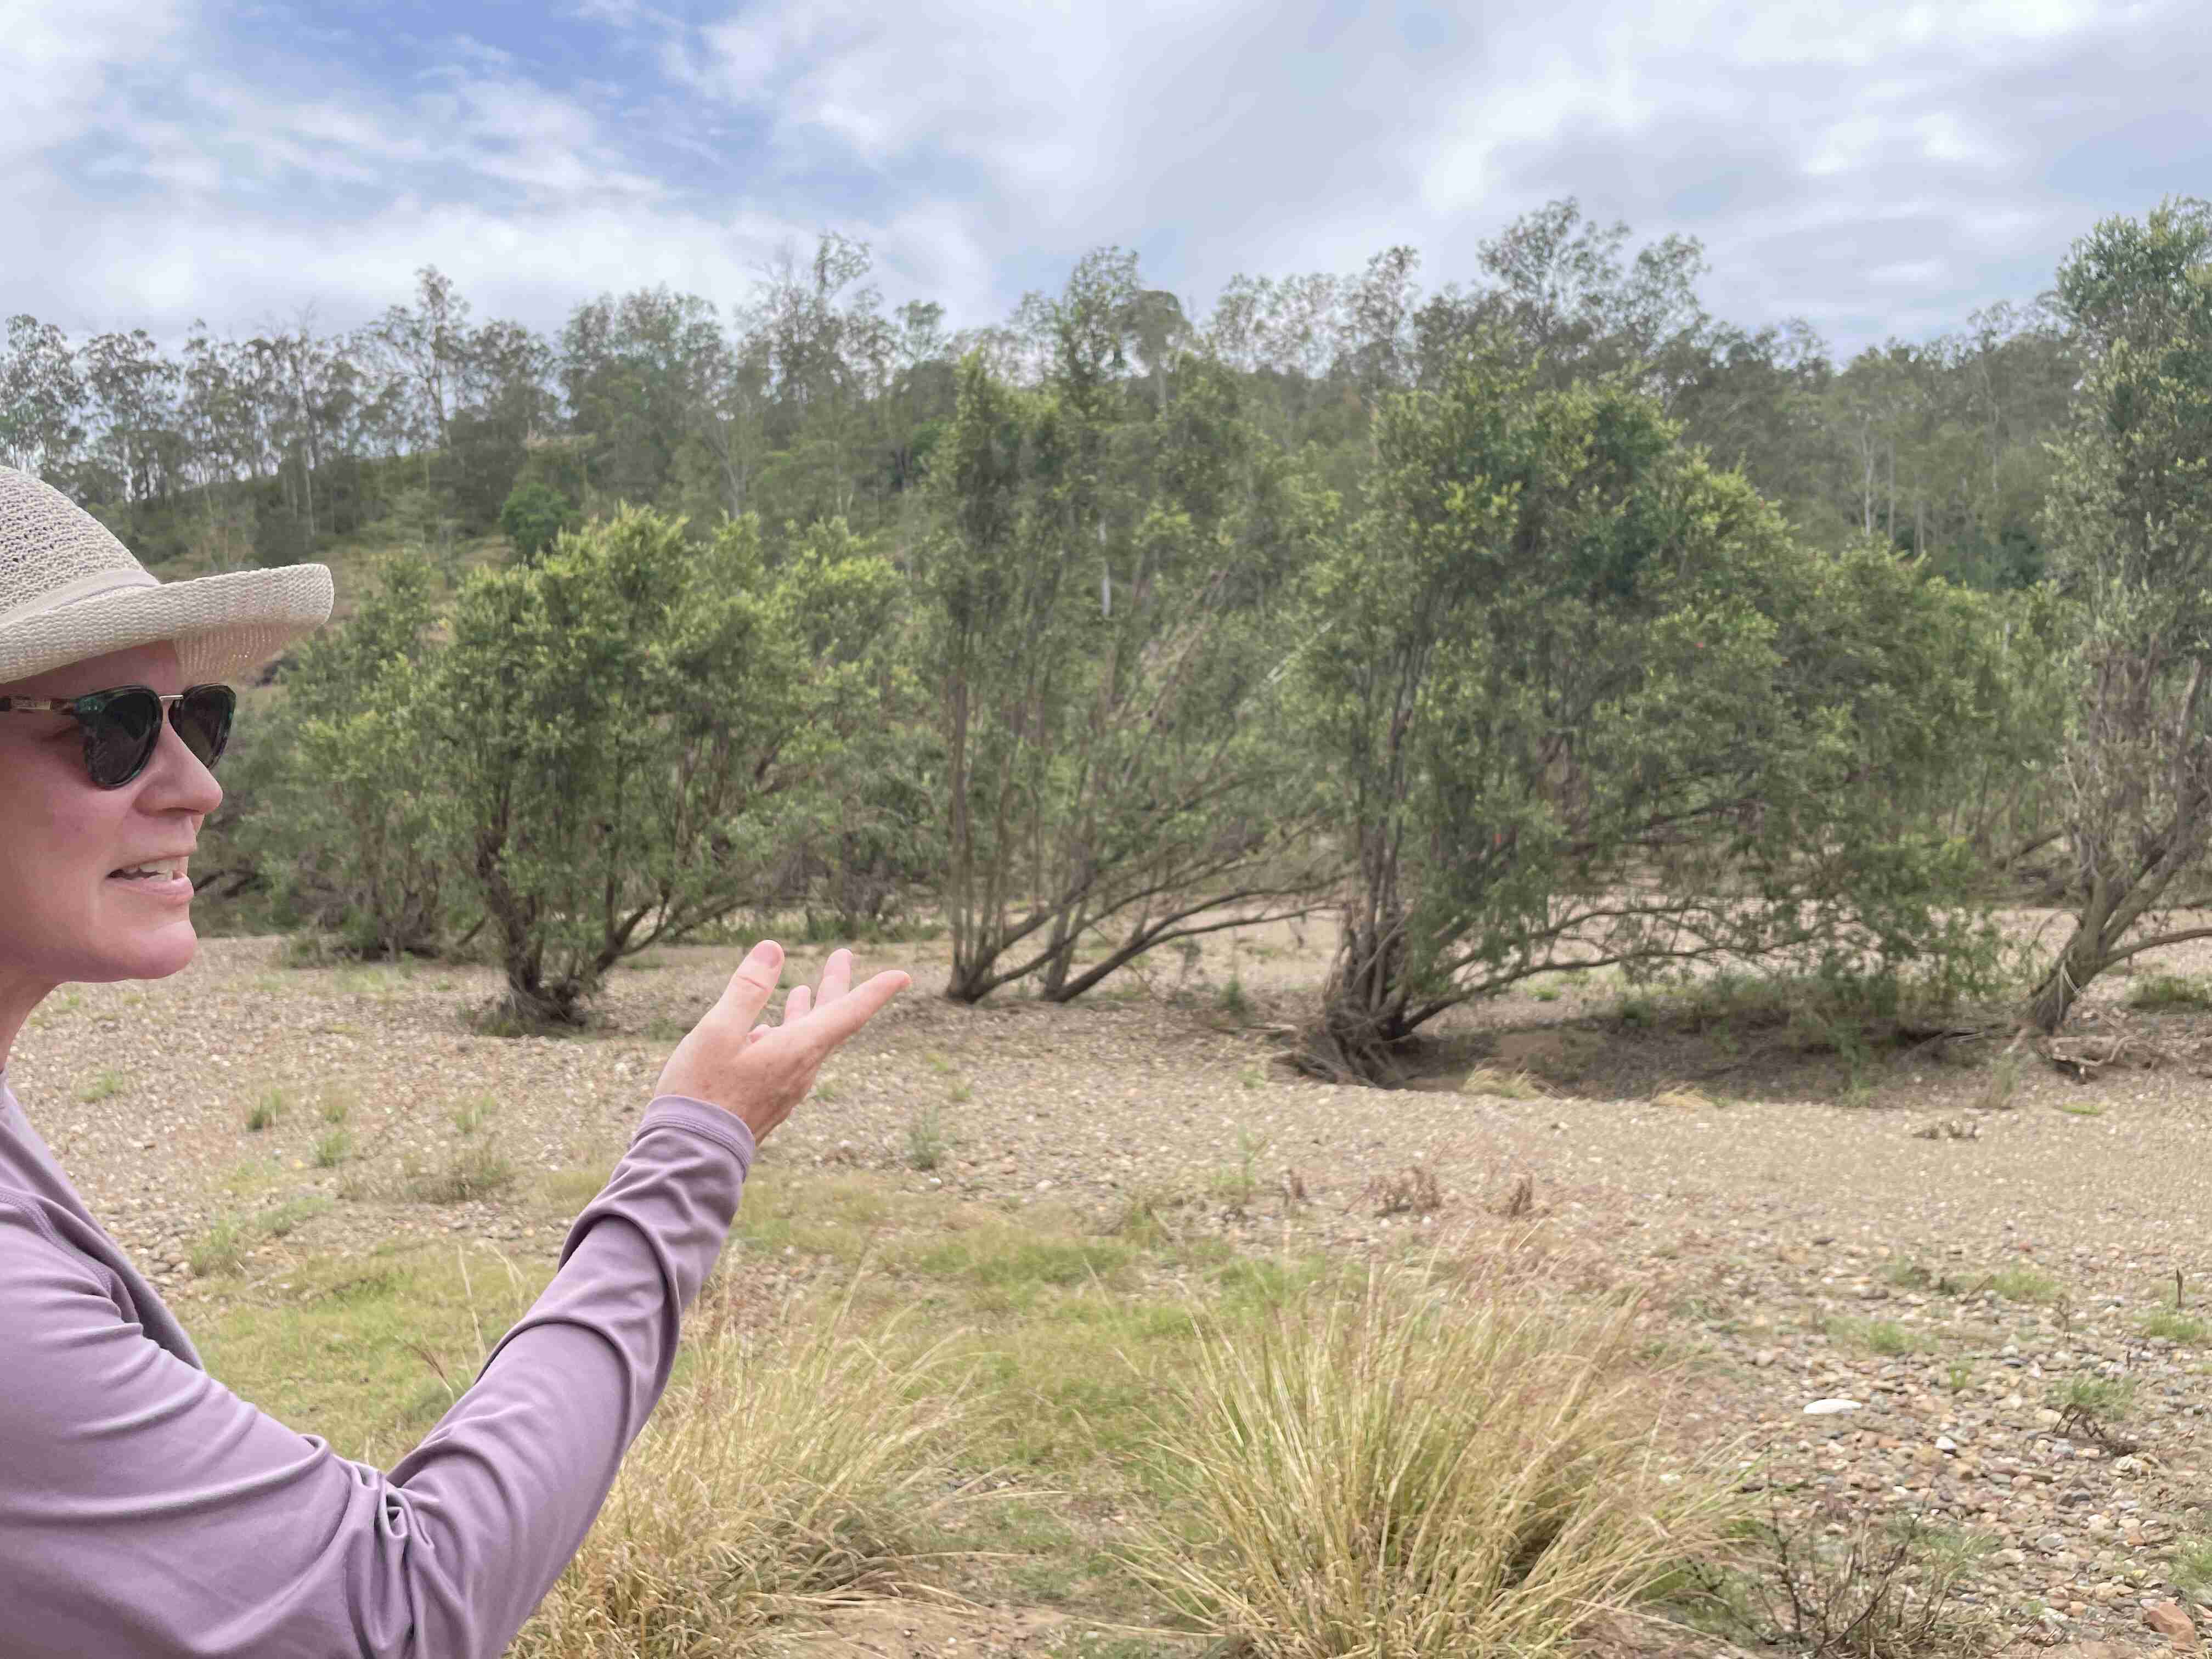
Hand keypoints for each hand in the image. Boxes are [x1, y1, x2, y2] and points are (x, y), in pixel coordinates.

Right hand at [653, 941, 909, 1145]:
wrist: (691, 1157)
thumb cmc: (702, 1092)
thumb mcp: (718, 1031)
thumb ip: (747, 989)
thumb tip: (773, 949)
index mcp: (798, 1049)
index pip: (849, 1012)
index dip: (875, 991)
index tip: (901, 976)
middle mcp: (801, 1069)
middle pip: (829, 1021)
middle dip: (835, 985)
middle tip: (842, 956)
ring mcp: (786, 1088)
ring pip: (806, 1041)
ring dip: (806, 1011)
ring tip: (803, 990)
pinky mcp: (769, 1101)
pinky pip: (787, 1060)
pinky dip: (782, 1035)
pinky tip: (762, 1031)